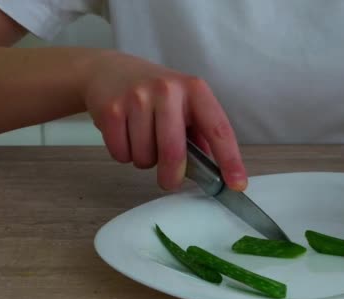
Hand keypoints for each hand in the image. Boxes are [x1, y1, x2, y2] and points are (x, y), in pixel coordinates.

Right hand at [84, 51, 245, 190]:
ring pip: (145, 157)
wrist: (107, 70)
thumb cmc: (154, 93)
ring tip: (143, 140)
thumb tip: (214, 171)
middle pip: (174, 152)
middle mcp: (168, 90)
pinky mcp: (112, 109)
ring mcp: (138, 98)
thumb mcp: (184, 103)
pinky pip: (122, 154)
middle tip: (170, 181)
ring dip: (145, 161)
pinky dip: (125, 155)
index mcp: (194, 89)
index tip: (237, 183)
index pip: (219, 130)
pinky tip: (126, 135)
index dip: (230, 160)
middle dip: (173, 176)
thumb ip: (200, 134)